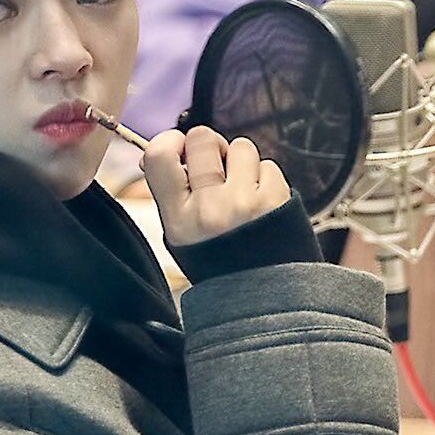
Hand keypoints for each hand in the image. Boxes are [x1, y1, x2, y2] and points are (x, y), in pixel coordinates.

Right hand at [142, 124, 289, 247]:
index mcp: (178, 218)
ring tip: (241, 190)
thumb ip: (171, 193)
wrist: (263, 295)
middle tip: (216, 169)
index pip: (159, 156)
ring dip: (241, 162)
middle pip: (202, 139)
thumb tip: (166, 151)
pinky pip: (268, 166)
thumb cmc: (219, 261)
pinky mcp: (276, 199)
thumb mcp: (180, 235)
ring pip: (241, 147)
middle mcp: (209, 208)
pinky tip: (261, 203)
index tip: (179, 147)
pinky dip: (264, 179)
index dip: (169, 140)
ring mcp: (244, 202)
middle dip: (210, 147)